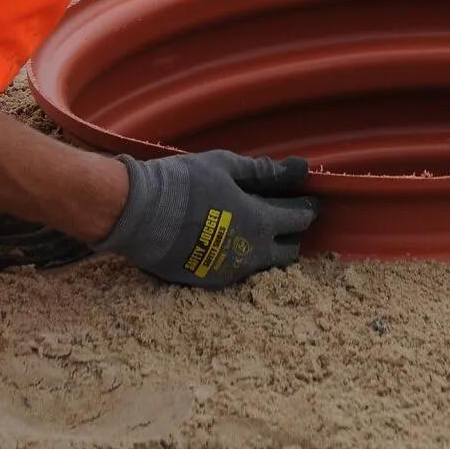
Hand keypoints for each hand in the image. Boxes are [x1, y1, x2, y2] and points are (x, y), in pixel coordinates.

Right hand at [91, 150, 319, 286]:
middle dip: (292, 234)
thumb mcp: (226, 167)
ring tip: (257, 229)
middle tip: (285, 217)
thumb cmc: (185, 183)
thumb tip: (300, 167)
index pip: (299, 219)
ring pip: (264, 266)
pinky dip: (242, 257)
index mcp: (260, 222)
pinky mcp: (209, 281)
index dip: (308, 208)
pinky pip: (238, 272)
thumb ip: (265, 172)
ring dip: (268, 249)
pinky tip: (230, 241)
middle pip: (289, 252)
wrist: (140, 214)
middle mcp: (251, 254)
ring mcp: (230, 272)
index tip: (309, 200)